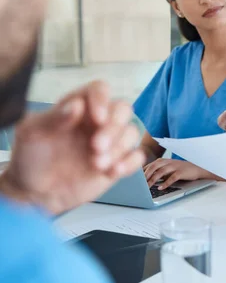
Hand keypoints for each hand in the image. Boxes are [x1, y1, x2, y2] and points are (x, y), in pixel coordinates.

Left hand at [0, 81, 143, 214]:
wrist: (36, 193)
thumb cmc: (31, 157)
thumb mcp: (32, 133)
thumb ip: (53, 118)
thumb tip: (77, 105)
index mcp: (79, 107)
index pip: (99, 89)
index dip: (102, 99)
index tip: (97, 118)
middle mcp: (98, 121)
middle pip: (123, 109)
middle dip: (114, 127)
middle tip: (97, 146)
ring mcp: (110, 141)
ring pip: (131, 132)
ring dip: (118, 148)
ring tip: (97, 164)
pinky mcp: (117, 161)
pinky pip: (137, 156)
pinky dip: (130, 162)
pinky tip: (113, 171)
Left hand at [144, 159, 211, 188]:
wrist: (198, 168)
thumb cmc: (181, 170)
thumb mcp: (169, 169)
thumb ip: (159, 172)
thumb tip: (145, 179)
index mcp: (164, 161)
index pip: (150, 165)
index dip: (142, 172)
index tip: (135, 179)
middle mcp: (168, 162)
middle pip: (154, 167)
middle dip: (145, 175)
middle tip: (139, 184)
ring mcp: (175, 166)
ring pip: (161, 172)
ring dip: (153, 179)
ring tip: (147, 187)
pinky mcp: (181, 172)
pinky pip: (172, 177)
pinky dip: (165, 183)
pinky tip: (160, 188)